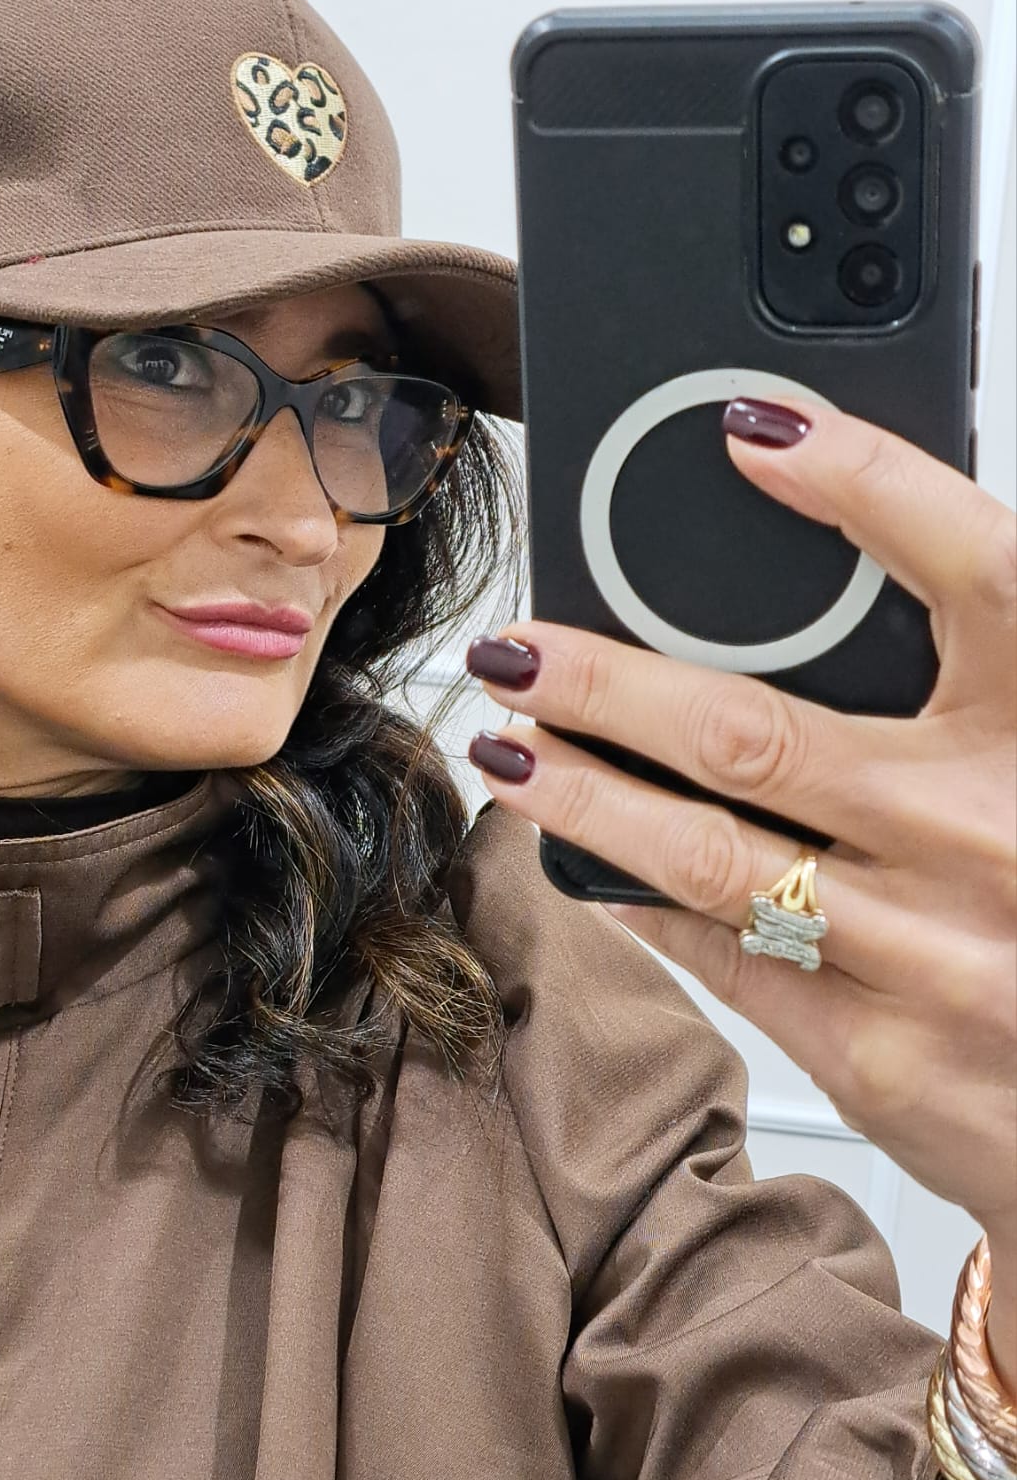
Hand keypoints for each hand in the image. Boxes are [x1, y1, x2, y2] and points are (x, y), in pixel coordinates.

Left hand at [464, 398, 1016, 1388]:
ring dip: (582, 794)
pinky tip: (590, 861)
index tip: (755, 429)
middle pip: (760, 729)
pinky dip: (642, 894)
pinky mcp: (877, 1050)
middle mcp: (995, 834)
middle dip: (607, 684)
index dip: (865, 483)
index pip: (976, 568)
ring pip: (705, 850)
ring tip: (510, 747)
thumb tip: (833, 571)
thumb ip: (979, 678)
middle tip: (518, 648)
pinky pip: (724, 949)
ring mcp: (932, 952)